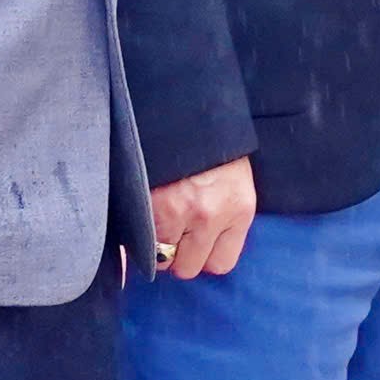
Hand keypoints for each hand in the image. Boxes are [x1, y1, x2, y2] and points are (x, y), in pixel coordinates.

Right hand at [150, 156, 256, 278]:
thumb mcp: (233, 181)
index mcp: (239, 208)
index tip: (197, 243)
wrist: (186, 111)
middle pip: (190, 268)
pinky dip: (140, 236)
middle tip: (175, 231)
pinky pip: (142, 244)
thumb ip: (224, 218)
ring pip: (163, 260)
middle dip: (180, 254)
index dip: (205, 255)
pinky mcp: (153, 206)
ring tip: (159, 220)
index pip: (222, 264)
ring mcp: (181, 211)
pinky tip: (146, 215)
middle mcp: (212, 215)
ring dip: (158, 246)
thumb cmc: (212, 147)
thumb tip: (204, 254)